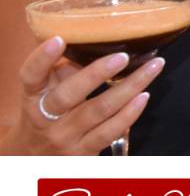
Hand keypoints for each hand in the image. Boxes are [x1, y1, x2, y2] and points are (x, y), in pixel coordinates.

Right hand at [1, 36, 161, 154]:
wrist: (35, 156)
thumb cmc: (47, 111)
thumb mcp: (47, 89)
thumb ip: (66, 67)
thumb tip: (103, 40)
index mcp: (33, 94)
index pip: (30, 76)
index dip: (42, 58)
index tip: (59, 39)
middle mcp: (44, 116)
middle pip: (67, 96)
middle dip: (96, 74)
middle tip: (122, 57)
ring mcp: (65, 136)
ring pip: (98, 111)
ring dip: (129, 88)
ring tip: (153, 67)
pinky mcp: (83, 151)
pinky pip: (109, 131)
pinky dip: (129, 113)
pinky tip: (144, 96)